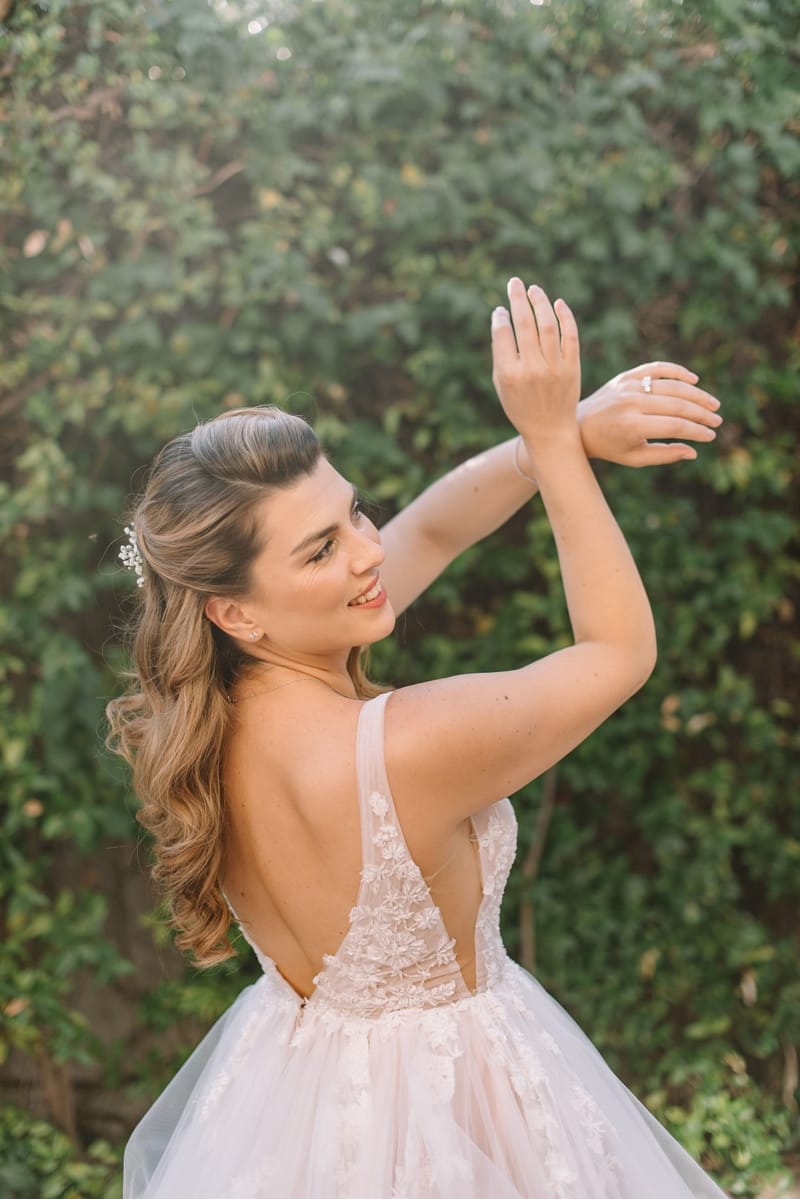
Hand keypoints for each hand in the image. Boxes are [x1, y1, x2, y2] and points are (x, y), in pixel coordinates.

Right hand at [491, 279, 580, 448]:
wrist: (550, 430)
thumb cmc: (521, 406)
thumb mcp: (502, 385)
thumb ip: (501, 354)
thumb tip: (503, 318)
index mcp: (509, 373)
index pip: (503, 333)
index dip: (500, 316)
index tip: (501, 310)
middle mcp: (531, 369)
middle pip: (524, 323)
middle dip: (517, 298)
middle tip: (514, 282)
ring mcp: (554, 367)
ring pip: (547, 324)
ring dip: (540, 302)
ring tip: (534, 290)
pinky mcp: (572, 367)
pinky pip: (570, 335)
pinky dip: (564, 316)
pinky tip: (557, 304)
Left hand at [578, 363, 721, 465]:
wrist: (578, 425)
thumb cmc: (609, 446)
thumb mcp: (634, 458)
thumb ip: (664, 455)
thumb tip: (693, 451)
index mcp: (632, 426)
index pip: (675, 426)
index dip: (696, 431)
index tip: (711, 436)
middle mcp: (631, 403)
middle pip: (678, 404)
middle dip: (701, 414)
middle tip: (717, 421)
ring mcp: (629, 386)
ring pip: (672, 386)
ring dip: (697, 395)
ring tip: (713, 405)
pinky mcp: (626, 375)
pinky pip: (657, 368)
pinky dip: (677, 372)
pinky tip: (694, 380)